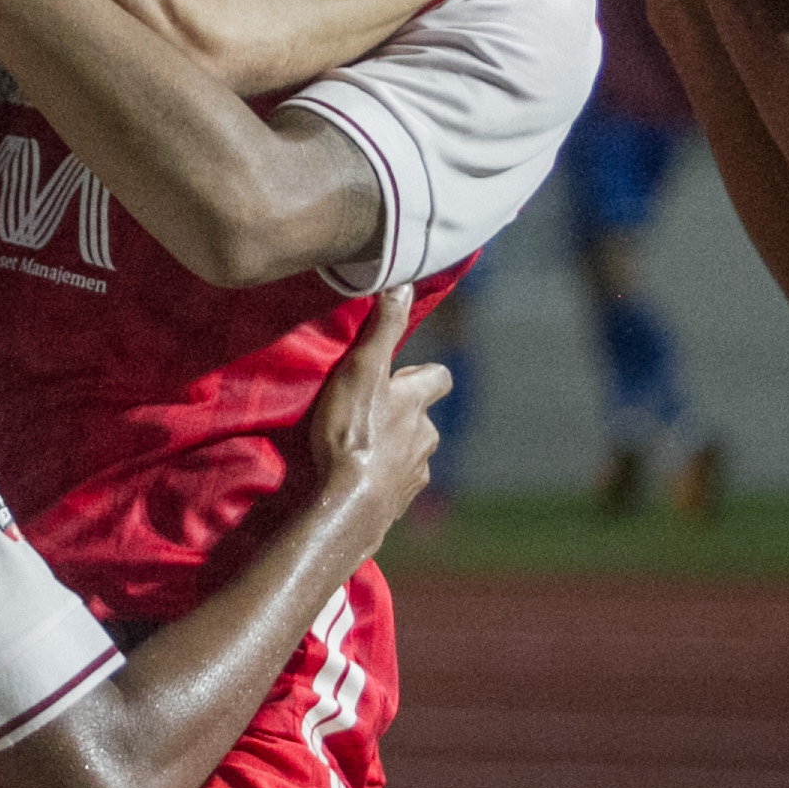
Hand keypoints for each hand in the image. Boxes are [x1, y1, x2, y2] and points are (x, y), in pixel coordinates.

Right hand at [305, 287, 449, 534]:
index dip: (424, 374)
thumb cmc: (353, 431)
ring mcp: (416, 473)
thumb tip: (403, 283)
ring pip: (410, 452)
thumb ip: (383, 328)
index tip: (400, 374)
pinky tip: (358, 480)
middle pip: (423, 418)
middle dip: (404, 414)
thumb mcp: (362, 369)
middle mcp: (426, 436)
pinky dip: (382, 480)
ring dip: (392, 448)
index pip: (439, 377)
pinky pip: (395, 486)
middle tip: (370, 413)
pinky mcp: (399, 503)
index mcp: (418, 402)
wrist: (348, 504)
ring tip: (360, 450)